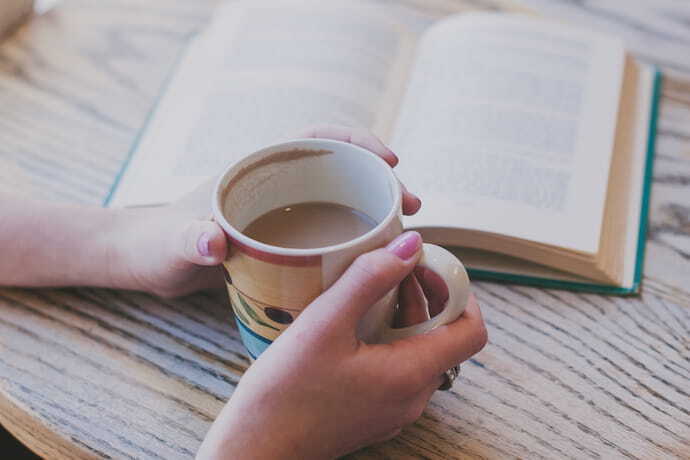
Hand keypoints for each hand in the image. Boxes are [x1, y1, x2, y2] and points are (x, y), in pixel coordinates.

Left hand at [110, 126, 421, 297]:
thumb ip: (188, 242)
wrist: (153, 263)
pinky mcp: (286, 241)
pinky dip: (357, 239)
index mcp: (259, 167)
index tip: (389, 161)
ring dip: (377, 211)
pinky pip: (332, 231)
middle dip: (382, 181)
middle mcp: (278, 184)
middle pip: (343, 169)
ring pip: (343, 201)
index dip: (358, 141)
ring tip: (406, 235)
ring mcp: (285, 212)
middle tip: (413, 206)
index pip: (318, 138)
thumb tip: (212, 241)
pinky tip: (374, 261)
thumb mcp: (173, 246)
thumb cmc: (158, 245)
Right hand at [196, 231, 487, 458]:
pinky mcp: (374, 411)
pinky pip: (397, 368)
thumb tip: (410, 245)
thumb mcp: (324, 324)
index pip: (472, 331)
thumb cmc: (284, 394)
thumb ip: (369, 279)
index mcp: (411, 375)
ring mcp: (394, 408)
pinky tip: (354, 324)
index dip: (459, 292)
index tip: (427, 268)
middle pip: (444, 337)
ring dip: (404, 316)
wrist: (255, 448)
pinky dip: (388, 338)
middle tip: (393, 267)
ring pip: (419, 351)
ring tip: (370, 289)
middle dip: (425, 297)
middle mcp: (412, 397)